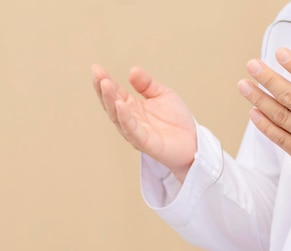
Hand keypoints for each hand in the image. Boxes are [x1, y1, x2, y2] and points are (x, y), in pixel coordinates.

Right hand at [92, 65, 196, 181]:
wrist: (193, 142)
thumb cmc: (177, 122)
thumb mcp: (162, 95)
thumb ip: (147, 84)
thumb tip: (132, 70)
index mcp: (133, 107)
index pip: (115, 93)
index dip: (105, 80)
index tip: (96, 68)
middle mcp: (130, 120)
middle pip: (111, 104)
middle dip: (103, 89)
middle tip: (98, 75)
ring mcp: (136, 132)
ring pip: (118, 117)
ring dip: (110, 101)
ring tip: (106, 85)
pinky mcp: (146, 143)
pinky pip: (133, 130)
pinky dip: (125, 118)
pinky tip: (120, 105)